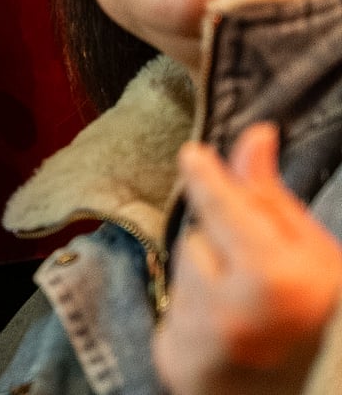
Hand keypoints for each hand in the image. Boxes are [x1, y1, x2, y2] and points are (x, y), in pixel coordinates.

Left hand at [153, 123, 341, 394]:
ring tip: (249, 306)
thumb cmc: (323, 319)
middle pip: (199, 235)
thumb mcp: (315, 256)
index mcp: (280, 281)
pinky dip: (193, 308)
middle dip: (222, 242)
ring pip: (183, 268)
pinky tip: (227, 329)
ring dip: (206, 275)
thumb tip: (254, 135)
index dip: (209, 180)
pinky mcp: (175, 358)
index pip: (227, 212)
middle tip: (263, 276)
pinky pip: (170, 303)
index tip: (192, 153)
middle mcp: (234, 311)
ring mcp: (199, 338)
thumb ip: (272, 199)